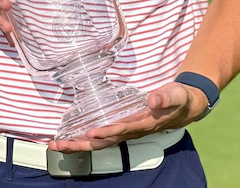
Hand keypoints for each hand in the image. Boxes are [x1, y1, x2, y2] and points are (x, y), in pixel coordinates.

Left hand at [46, 82, 202, 152]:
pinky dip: (83, 139)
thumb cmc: (178, 100)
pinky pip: (99, 137)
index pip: (122, 130)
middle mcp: (131, 131)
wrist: (182, 107)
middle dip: (82, 144)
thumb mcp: (175, 95)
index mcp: (143, 123)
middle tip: (60, 145)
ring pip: (98, 142)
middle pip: (104, 142)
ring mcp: (124, 131)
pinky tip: (68, 138)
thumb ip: (165, 97)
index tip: (92, 133)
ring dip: (77, 144)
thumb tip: (152, 101)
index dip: (107, 132)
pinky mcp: (120, 127)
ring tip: (56, 145)